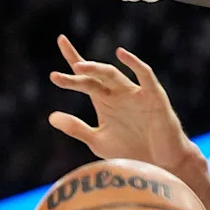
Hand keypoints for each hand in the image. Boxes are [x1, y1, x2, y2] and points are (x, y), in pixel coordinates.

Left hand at [48, 35, 200, 172]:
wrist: (159, 164)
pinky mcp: (153, 96)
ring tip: (79, 68)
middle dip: (78, 72)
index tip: (59, 45)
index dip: (72, 59)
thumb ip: (76, 128)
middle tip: (56, 77)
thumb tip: (51, 117)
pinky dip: (134, 64)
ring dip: (96, 70)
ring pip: (113, 75)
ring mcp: (135, 93)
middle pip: (95, 76)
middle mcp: (118, 93)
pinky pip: (145, 76)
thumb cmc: (130, 151)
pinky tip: (121, 55)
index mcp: (104, 100)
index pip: (85, 77)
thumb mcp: (97, 140)